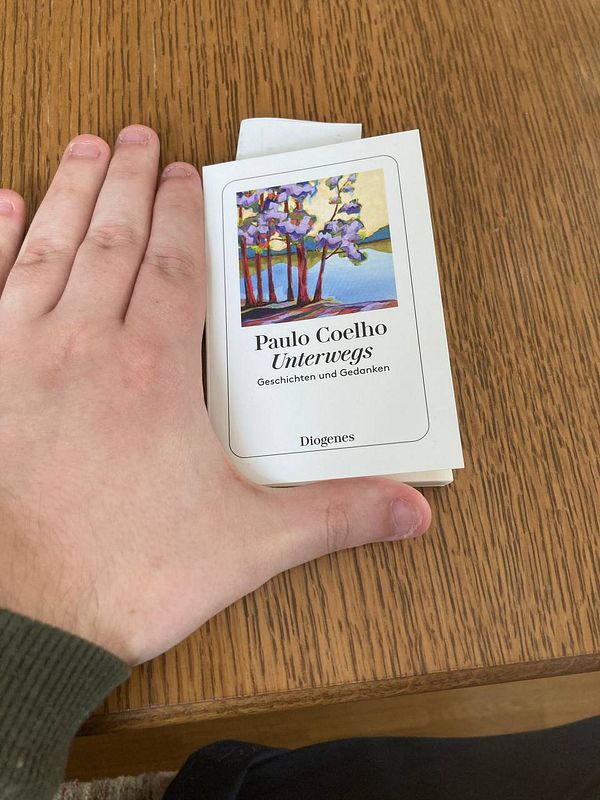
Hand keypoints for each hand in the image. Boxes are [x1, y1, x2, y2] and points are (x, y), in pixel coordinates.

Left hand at [0, 126, 430, 664]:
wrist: (31, 618)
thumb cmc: (133, 574)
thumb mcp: (249, 544)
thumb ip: (334, 517)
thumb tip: (415, 512)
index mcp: (154, 370)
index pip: (177, 267)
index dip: (186, 217)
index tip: (189, 177)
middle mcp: (85, 345)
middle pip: (116, 240)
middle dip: (132, 183)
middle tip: (140, 136)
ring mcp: (22, 356)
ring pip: (52, 249)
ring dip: (73, 193)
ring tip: (88, 149)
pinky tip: (3, 205)